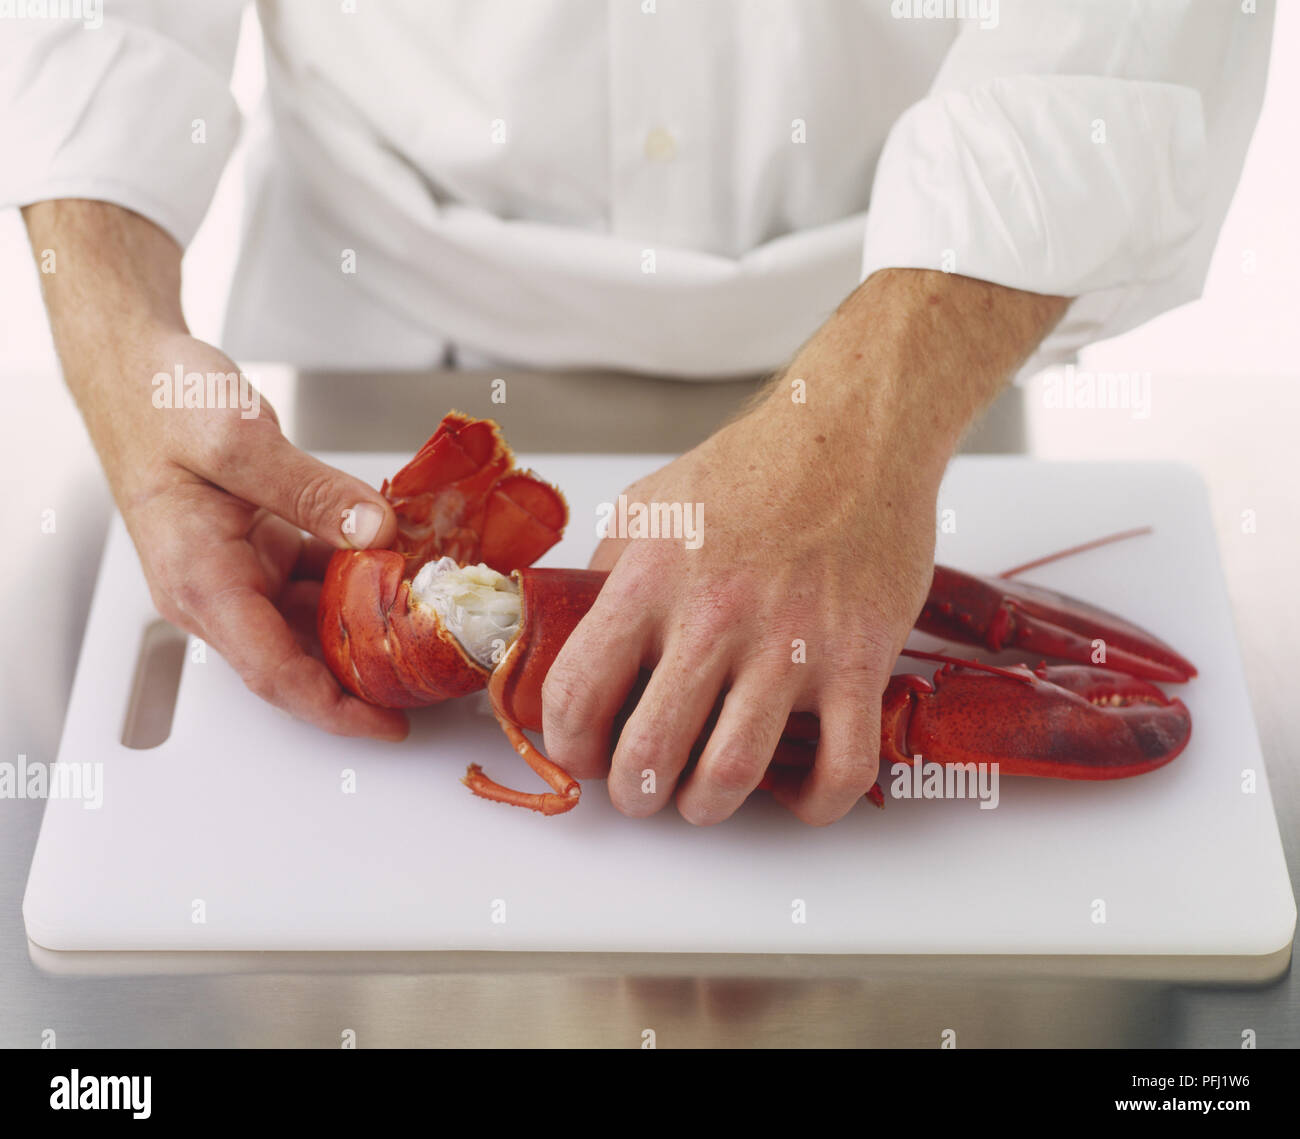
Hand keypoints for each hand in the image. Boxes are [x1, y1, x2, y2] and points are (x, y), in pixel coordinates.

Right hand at [90, 331, 408, 739]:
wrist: (133, 367)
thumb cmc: (159, 401)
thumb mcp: (239, 440)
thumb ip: (311, 490)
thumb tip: (376, 531)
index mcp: (202, 581)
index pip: (274, 671)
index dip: (335, 709)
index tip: (389, 725)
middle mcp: (217, 590)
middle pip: (299, 658)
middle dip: (365, 676)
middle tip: (435, 677)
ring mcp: (237, 571)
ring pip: (313, 620)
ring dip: (367, 626)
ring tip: (431, 628)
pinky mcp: (257, 547)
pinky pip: (314, 579)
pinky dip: (357, 579)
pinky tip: (403, 569)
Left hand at [539, 268, 1067, 824]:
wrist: (852, 436)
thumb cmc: (748, 471)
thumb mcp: (646, 508)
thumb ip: (605, 579)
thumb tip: (571, 641)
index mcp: (648, 581)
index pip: (576, 694)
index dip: (568, 746)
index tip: (583, 756)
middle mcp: (713, 619)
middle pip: (649, 755)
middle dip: (633, 794)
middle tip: (641, 789)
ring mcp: (791, 644)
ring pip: (731, 775)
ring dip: (706, 807)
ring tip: (702, 796)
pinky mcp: (860, 661)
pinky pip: (841, 770)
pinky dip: (813, 805)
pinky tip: (795, 793)